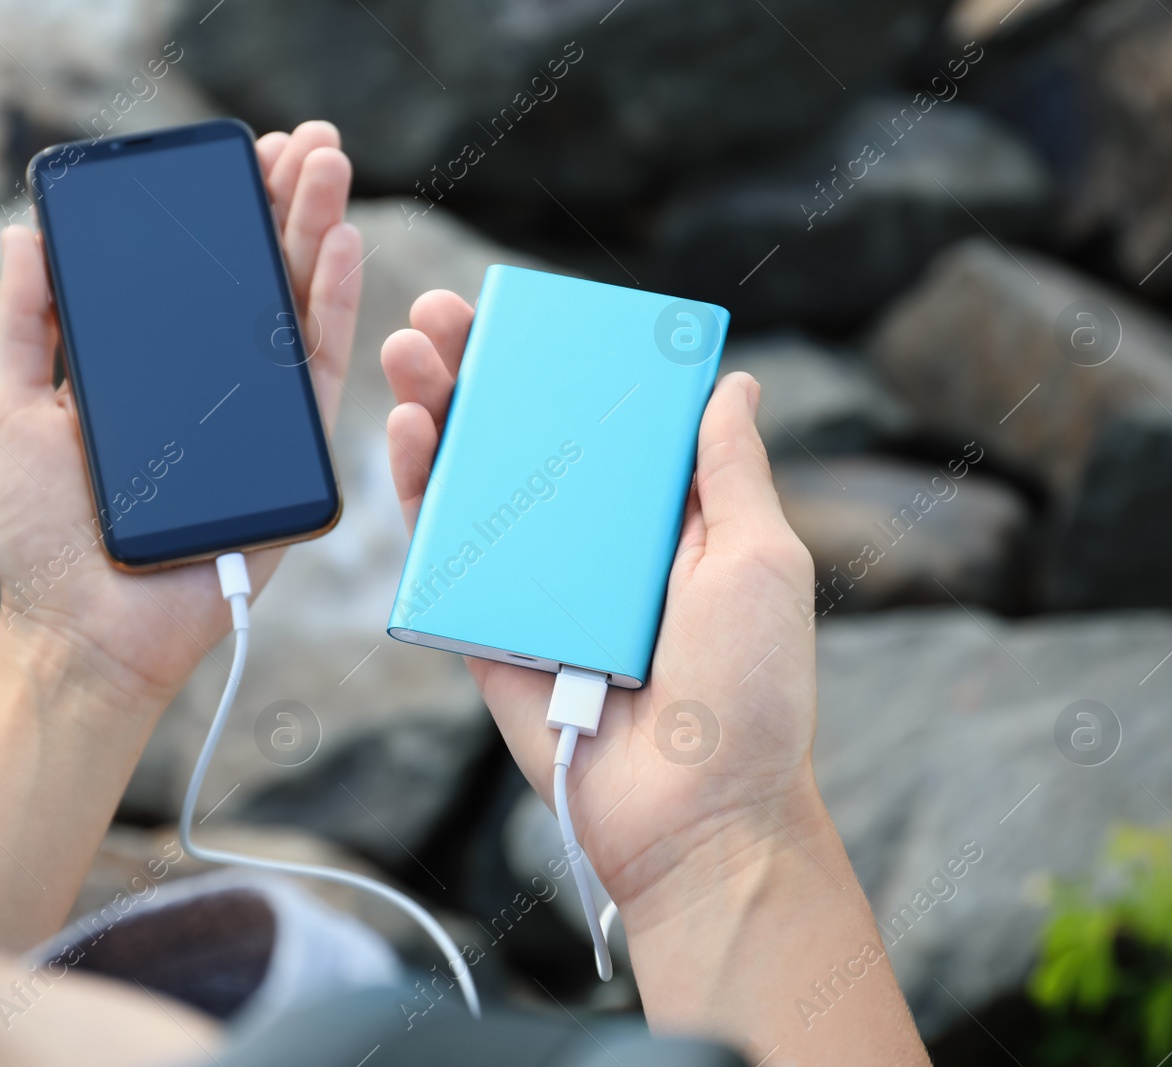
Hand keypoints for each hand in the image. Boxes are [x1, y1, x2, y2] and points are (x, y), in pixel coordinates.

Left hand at [0, 122, 362, 707]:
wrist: (85, 633)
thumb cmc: (41, 539)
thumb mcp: (12, 412)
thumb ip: (27, 326)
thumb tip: (27, 231)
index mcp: (148, 372)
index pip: (193, 276)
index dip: (218, 213)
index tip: (236, 157)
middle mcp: (209, 389)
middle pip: (254, 279)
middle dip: (281, 203)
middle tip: (304, 141)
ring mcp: (254, 423)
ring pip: (293, 312)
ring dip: (315, 231)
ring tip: (328, 163)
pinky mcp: (289, 461)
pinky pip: (315, 375)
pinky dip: (330, 306)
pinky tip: (336, 243)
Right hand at [380, 290, 823, 918]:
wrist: (697, 819)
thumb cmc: (750, 693)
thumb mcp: (761, 562)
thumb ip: (732, 472)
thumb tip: (730, 384)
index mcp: (662, 522)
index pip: (602, 422)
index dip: (564, 365)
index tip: (528, 312)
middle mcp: (593, 547)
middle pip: (525, 441)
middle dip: (480, 373)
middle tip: (440, 314)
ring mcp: (535, 587)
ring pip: (475, 489)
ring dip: (437, 414)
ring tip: (409, 351)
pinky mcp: (487, 634)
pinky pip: (447, 560)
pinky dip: (421, 498)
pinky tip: (409, 436)